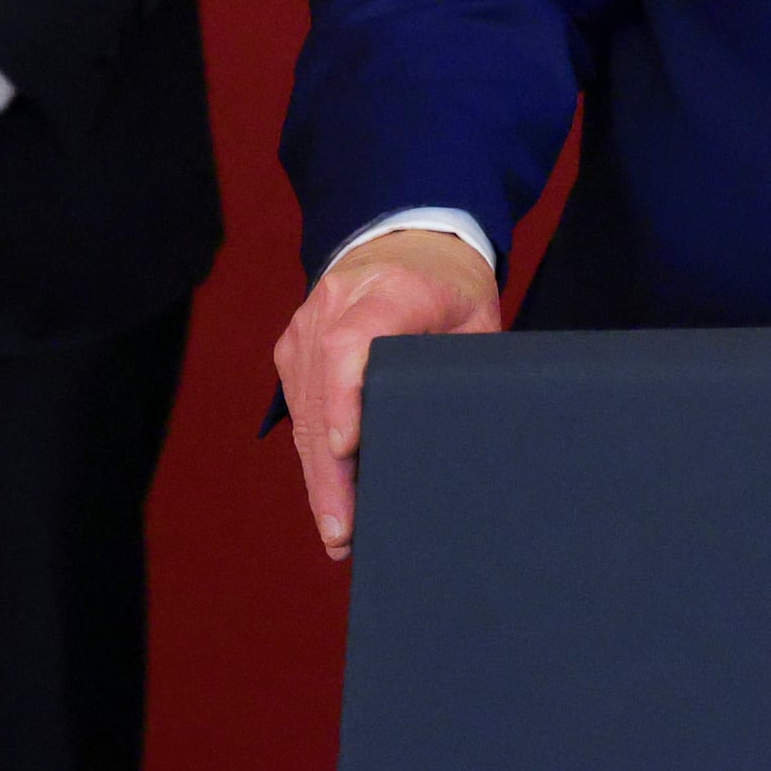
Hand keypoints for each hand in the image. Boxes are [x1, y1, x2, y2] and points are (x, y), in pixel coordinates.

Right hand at [275, 229, 501, 560]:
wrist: (406, 239)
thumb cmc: (451, 286)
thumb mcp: (477, 316)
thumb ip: (467, 365)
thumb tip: (466, 437)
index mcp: (390, 289)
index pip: (352, 341)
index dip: (344, 396)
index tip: (345, 446)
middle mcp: (336, 303)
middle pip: (320, 390)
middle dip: (329, 468)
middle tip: (343, 530)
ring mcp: (307, 325)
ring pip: (301, 410)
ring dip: (317, 475)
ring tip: (338, 532)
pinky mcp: (293, 347)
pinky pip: (296, 409)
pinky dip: (310, 456)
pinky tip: (328, 498)